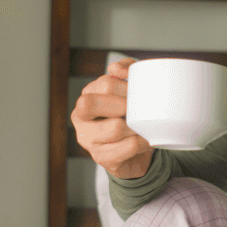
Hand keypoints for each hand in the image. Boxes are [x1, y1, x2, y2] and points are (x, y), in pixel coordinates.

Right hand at [70, 57, 154, 178]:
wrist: (136, 151)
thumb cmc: (130, 118)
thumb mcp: (130, 92)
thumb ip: (125, 71)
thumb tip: (116, 68)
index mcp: (86, 97)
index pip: (104, 84)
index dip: (126, 86)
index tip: (139, 93)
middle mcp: (80, 119)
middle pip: (92, 103)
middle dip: (123, 105)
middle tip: (138, 110)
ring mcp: (88, 140)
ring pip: (114, 127)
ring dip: (136, 127)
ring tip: (144, 128)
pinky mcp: (101, 159)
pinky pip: (127, 147)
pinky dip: (142, 143)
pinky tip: (145, 140)